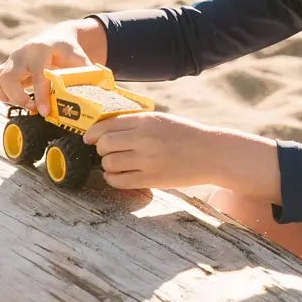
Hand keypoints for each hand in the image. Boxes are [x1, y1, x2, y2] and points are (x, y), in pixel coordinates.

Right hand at [0, 25, 92, 123]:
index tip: (44, 111)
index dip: (39, 93)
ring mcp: (10, 63)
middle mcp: (21, 55)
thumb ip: (87, 72)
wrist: (57, 38)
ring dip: (4, 97)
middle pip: (8, 76)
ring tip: (21, 107)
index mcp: (40, 50)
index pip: (36, 73)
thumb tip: (102, 91)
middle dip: (17, 96)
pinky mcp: (5, 73)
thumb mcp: (80, 57)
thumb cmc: (70, 51)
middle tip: (32, 109)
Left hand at [84, 112, 213, 189]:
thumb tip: (107, 129)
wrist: (211, 153)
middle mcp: (145, 139)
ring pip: (108, 163)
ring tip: (117, 163)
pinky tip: (120, 174)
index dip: (93, 133)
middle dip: (102, 149)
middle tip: (108, 151)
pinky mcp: (151, 179)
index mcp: (148, 121)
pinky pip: (118, 180)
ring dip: (108, 164)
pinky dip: (113, 178)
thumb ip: (138, 123)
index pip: (107, 125)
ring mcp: (148, 160)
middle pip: (104, 145)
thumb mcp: (163, 121)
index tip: (89, 138)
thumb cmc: (187, 135)